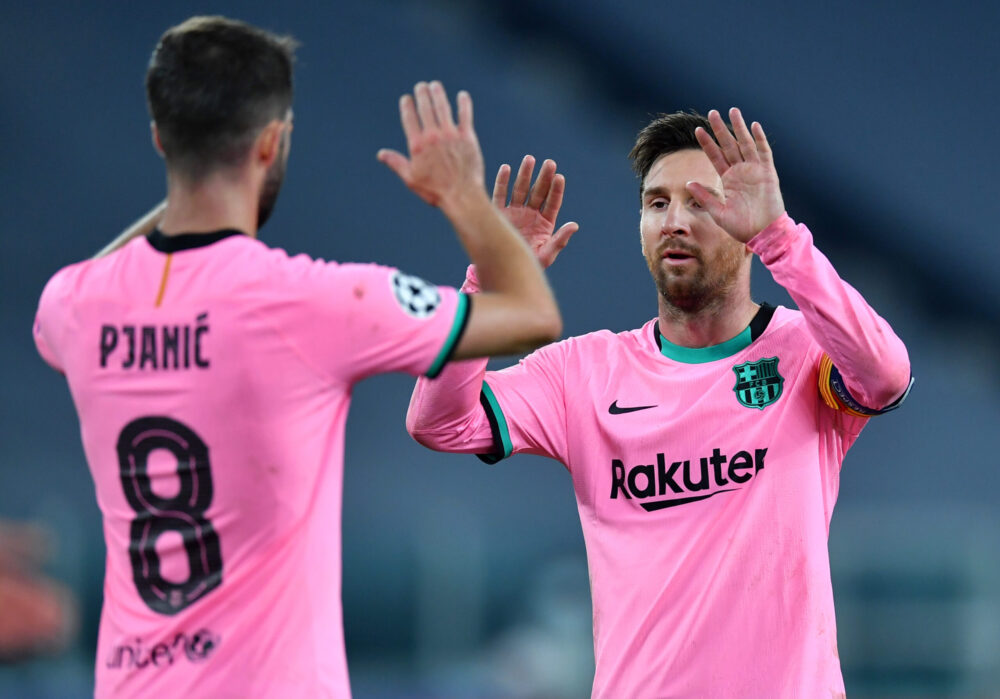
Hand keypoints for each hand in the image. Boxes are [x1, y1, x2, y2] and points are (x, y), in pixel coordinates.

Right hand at [378, 81, 484, 212]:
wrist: (461, 195)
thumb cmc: (435, 191)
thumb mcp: (411, 179)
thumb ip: (396, 163)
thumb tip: (381, 154)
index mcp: (418, 145)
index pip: (410, 118)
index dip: (407, 106)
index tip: (406, 99)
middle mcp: (433, 136)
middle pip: (425, 108)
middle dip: (422, 94)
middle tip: (421, 86)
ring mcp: (451, 134)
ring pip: (443, 107)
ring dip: (438, 94)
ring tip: (435, 85)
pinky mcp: (467, 137)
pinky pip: (465, 115)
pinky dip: (463, 104)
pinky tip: (462, 96)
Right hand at [492, 155, 578, 267]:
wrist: (504, 268)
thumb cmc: (528, 264)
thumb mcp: (546, 254)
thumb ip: (560, 240)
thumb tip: (574, 225)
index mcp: (545, 222)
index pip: (552, 202)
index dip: (556, 190)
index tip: (559, 177)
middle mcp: (530, 214)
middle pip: (538, 191)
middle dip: (544, 177)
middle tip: (549, 163)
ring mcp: (515, 212)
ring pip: (520, 189)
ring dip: (525, 174)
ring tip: (530, 159)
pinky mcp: (499, 213)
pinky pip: (500, 195)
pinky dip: (502, 182)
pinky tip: (506, 168)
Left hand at [686, 108, 784, 243]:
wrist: (763, 234)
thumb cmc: (742, 227)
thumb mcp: (718, 213)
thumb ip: (704, 197)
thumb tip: (688, 183)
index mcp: (728, 180)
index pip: (715, 156)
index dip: (707, 143)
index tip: (697, 130)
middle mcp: (741, 172)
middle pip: (729, 145)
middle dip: (721, 129)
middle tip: (712, 113)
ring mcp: (755, 171)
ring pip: (745, 143)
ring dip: (739, 127)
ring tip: (732, 110)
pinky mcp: (768, 173)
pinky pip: (764, 152)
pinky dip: (759, 139)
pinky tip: (753, 126)